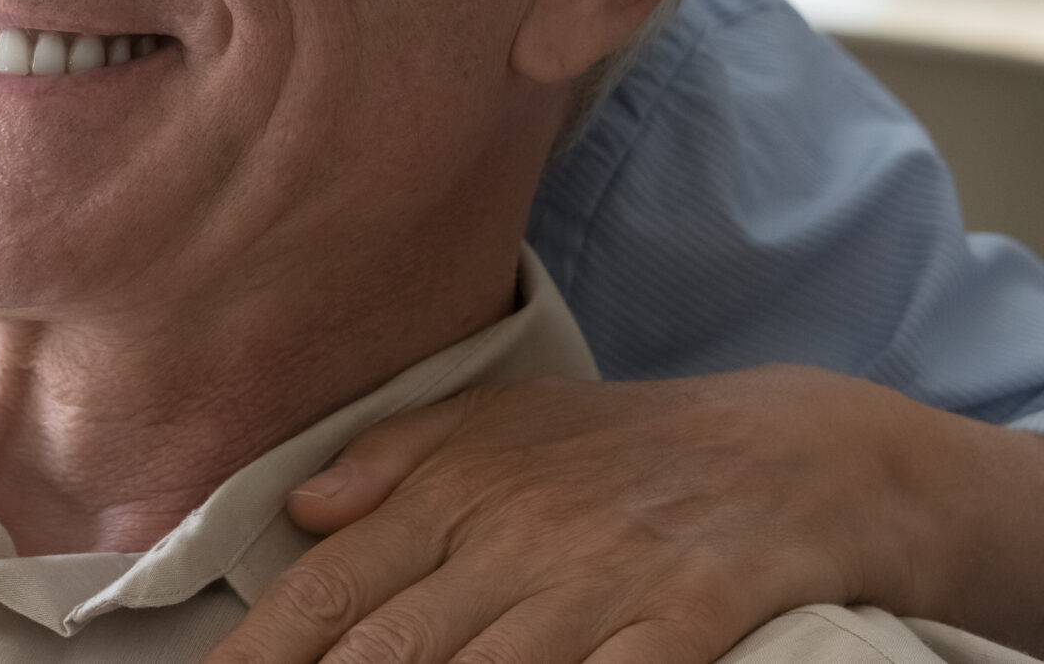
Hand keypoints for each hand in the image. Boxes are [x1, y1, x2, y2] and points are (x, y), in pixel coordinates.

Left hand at [209, 366, 1042, 663]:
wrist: (805, 451)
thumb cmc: (629, 449)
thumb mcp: (501, 423)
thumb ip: (394, 461)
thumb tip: (300, 509)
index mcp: (456, 489)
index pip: (329, 589)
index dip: (258, 651)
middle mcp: (514, 536)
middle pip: (390, 648)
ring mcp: (603, 582)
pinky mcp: (691, 617)